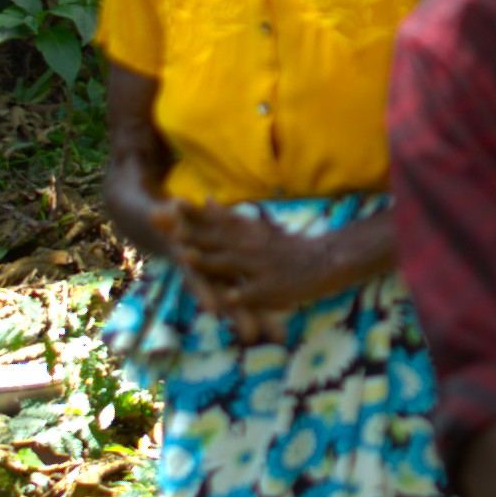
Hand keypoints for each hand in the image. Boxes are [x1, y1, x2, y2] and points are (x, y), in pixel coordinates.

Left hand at [170, 202, 381, 335]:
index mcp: (247, 232)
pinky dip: (242, 294)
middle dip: (192, 233)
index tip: (172, 202)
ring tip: (187, 256)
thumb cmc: (288, 247)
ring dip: (207, 260)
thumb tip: (204, 198)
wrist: (326, 261)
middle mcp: (252, 246)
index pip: (216, 220)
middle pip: (217, 239)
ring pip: (230, 264)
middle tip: (169, 226)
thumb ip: (228, 217)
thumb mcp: (257, 227)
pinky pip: (254, 292)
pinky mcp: (273, 288)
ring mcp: (261, 267)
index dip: (194, 213)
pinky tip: (229, 298)